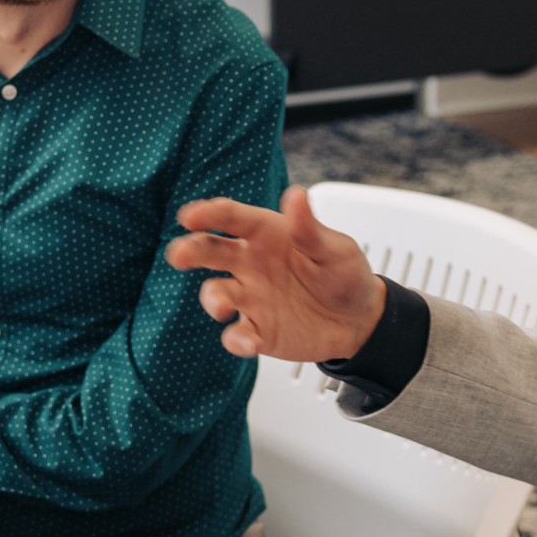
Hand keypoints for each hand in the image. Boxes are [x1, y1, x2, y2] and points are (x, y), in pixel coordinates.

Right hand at [164, 186, 385, 361]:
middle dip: (190, 250)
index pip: (232, 218)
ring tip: (222, 307)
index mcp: (268, 235)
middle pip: (211, 251)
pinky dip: (237, 339)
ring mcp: (250, 297)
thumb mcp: (336, 249)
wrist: (358, 321)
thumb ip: (310, 229)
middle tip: (178, 254)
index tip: (189, 216)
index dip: (209, 214)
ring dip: (212, 298)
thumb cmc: (345, 275)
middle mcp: (251, 263)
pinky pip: (237, 335)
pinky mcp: (256, 330)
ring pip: (216, 294)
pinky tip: (248, 341)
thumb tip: (296, 195)